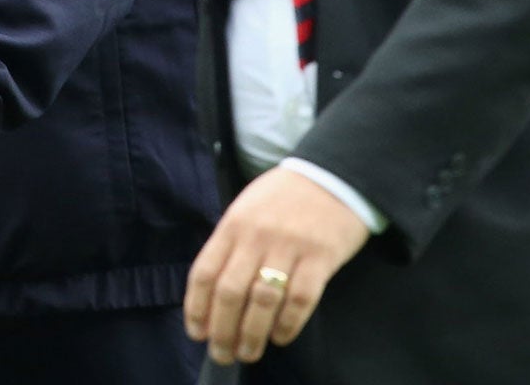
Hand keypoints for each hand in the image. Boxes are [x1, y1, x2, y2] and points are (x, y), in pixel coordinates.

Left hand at [184, 164, 370, 366]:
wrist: (332, 175)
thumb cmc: (283, 196)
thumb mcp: (246, 209)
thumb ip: (230, 244)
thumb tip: (212, 293)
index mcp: (232, 225)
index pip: (204, 272)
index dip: (197, 308)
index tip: (196, 333)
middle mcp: (256, 237)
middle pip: (230, 292)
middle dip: (222, 330)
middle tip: (222, 354)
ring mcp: (289, 247)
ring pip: (262, 300)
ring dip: (252, 334)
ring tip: (248, 352)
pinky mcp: (320, 258)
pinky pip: (300, 299)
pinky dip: (288, 324)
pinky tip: (281, 337)